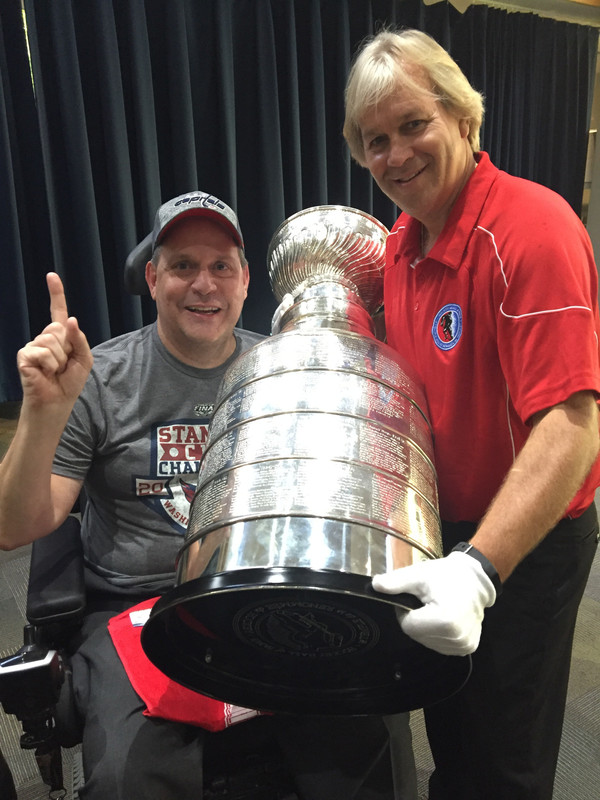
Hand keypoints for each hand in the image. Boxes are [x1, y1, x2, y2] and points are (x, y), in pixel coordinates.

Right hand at [17, 273, 92, 408]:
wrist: (57, 402)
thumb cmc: (70, 382)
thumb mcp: (84, 359)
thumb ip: (79, 339)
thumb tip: (70, 319)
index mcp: (60, 337)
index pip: (58, 311)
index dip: (56, 293)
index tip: (51, 276)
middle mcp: (45, 338)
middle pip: (59, 328)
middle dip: (67, 349)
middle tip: (63, 365)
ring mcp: (33, 346)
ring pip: (51, 340)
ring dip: (59, 359)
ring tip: (55, 371)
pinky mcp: (25, 355)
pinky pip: (43, 352)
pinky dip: (50, 365)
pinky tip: (45, 373)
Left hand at [372, 551, 496, 655]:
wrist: (476, 580)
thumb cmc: (447, 576)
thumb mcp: (418, 575)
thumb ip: (395, 583)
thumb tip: (375, 586)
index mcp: (444, 621)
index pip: (407, 626)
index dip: (405, 612)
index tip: (414, 599)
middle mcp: (455, 638)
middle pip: (417, 636)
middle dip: (416, 620)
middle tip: (425, 602)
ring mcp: (463, 645)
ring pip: (428, 642)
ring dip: (427, 628)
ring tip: (437, 608)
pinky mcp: (467, 648)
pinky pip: (441, 645)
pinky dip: (438, 634)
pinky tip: (445, 619)